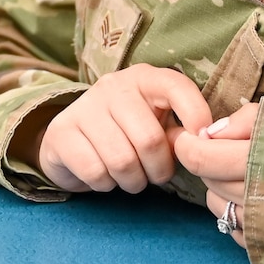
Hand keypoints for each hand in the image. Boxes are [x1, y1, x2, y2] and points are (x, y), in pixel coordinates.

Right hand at [37, 64, 209, 193]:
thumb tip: (195, 143)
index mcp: (143, 78)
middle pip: (149, 140)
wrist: (73, 143)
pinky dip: (105, 184)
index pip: (176, 87)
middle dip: (159, 170)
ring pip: (122, 161)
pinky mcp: (61, 132)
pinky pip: (95, 172)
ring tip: (131, 177)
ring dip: (133, 181)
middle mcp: (113, 86)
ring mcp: (84, 106)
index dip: (196, 115)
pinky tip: (104, 175)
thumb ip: (178, 133)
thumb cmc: (128, 135)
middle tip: (155, 176)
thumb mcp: (157, 126)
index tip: (202, 142)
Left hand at [175, 101, 258, 247]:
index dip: (189, 145)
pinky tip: (249, 196)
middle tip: (223, 151)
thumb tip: (209, 133)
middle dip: (208, 164)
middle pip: (208, 181)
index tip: (193, 136)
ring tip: (240, 172)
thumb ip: (244, 121)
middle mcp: (260, 198)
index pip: (201, 158)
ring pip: (217, 205)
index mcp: (262, 163)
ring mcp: (263, 225)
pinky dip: (233, 211)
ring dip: (220, 188)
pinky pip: (232, 228)